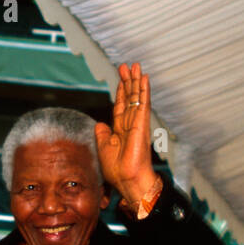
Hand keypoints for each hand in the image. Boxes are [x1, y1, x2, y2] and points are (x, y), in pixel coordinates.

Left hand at [93, 62, 157, 202]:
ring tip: (136, 66)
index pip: (121, 105)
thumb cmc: (116, 169)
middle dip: (128, 81)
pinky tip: (144, 78)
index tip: (121, 78)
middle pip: (129, 98)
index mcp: (120, 129)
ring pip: (137, 97)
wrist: (126, 179)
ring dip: (136, 81)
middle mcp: (130, 124)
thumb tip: (100, 124)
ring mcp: (137, 123)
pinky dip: (144, 90)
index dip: (120, 91)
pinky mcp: (142, 124)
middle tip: (128, 65)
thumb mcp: (103, 147)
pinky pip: (143, 103)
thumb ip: (102, 134)